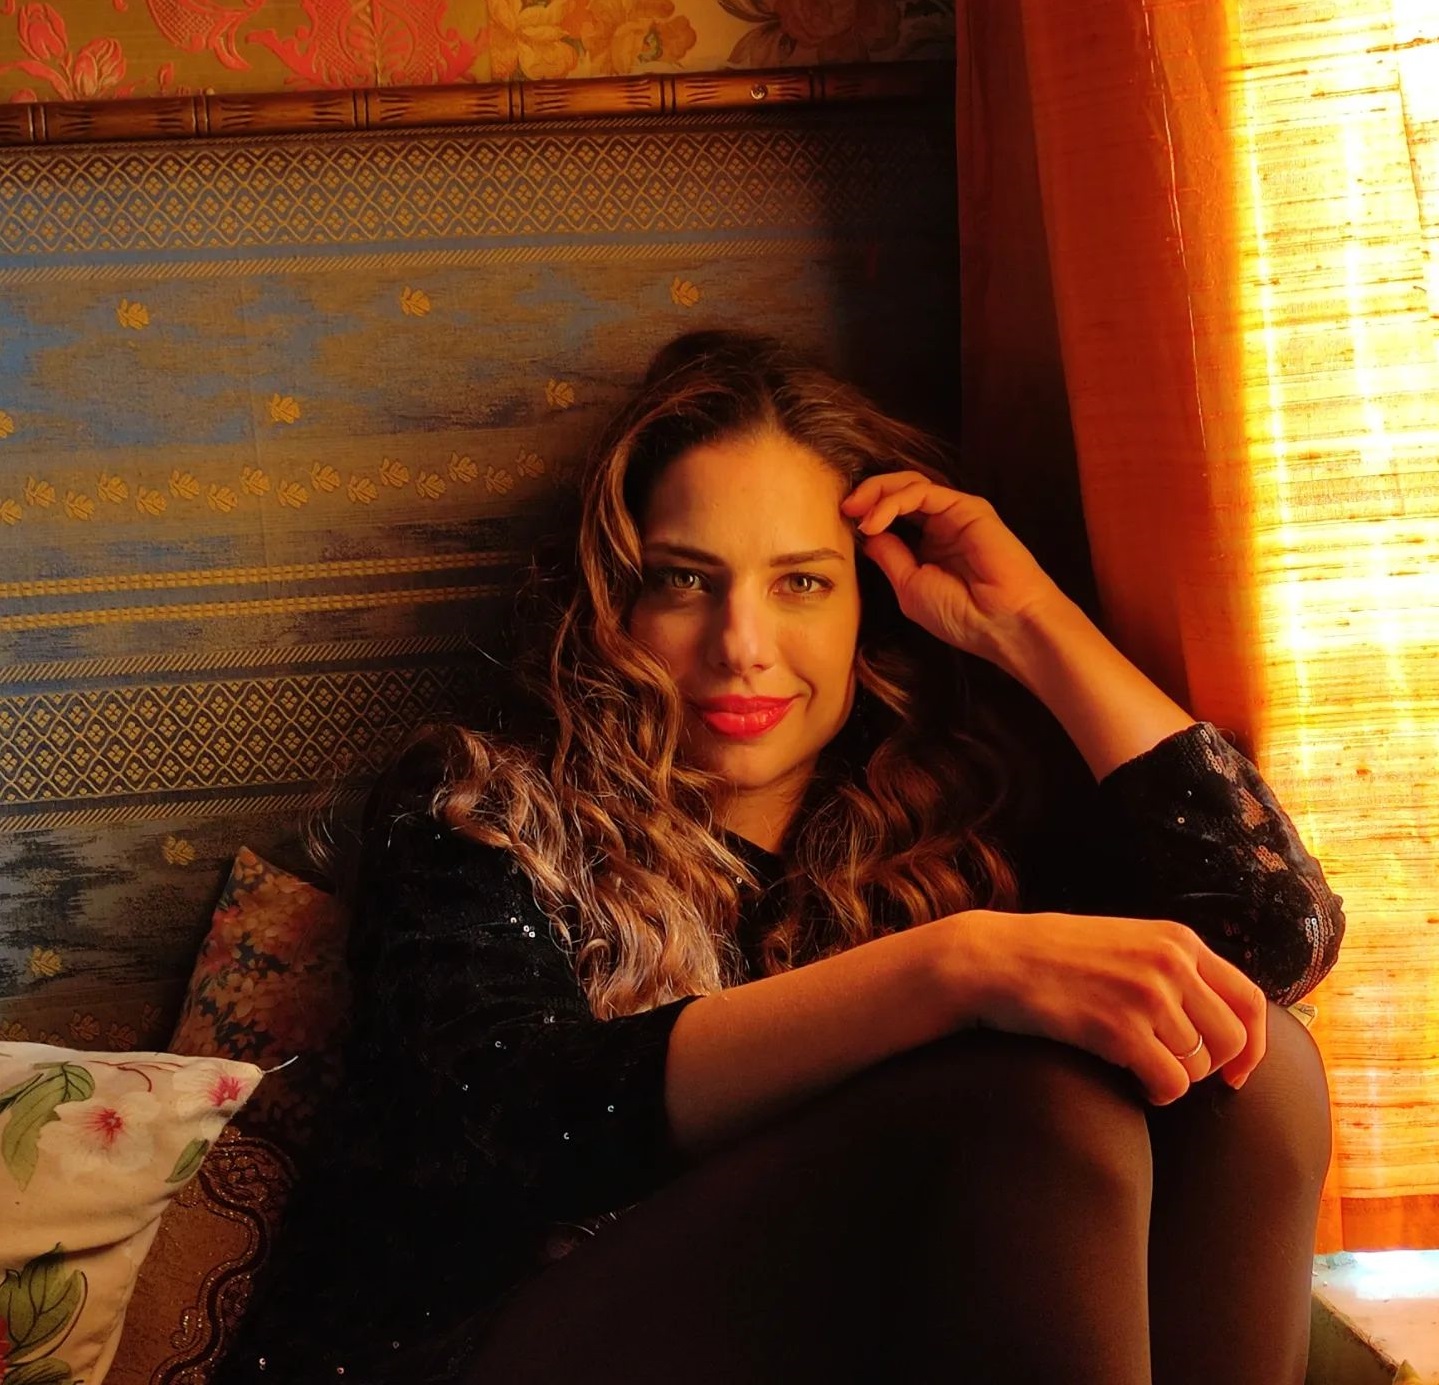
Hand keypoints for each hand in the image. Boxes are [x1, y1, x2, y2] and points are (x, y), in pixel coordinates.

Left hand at [840, 472, 1064, 660]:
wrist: (1002, 624)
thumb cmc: (960, 615)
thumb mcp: (909, 587)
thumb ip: (889, 556)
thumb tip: (866, 533)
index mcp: (927, 546)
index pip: (891, 516)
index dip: (864, 515)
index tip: (838, 525)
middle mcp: (941, 526)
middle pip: (897, 493)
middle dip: (866, 495)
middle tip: (843, 508)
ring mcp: (955, 514)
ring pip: (908, 484)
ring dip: (876, 492)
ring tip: (855, 512)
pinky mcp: (968, 507)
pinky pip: (923, 491)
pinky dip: (894, 501)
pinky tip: (875, 520)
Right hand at [946, 909, 1267, 1103]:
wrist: (996, 959)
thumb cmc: (1054, 956)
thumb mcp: (1125, 941)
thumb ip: (1171, 966)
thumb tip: (1217, 1014)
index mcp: (1178, 940)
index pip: (1249, 999)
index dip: (1253, 1045)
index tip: (1237, 1071)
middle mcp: (1172, 964)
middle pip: (1231, 1040)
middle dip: (1210, 1068)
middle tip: (1176, 1073)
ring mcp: (1147, 995)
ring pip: (1199, 1066)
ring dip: (1174, 1078)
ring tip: (1139, 1068)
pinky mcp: (1120, 1029)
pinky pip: (1171, 1083)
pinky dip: (1158, 1093)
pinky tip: (1134, 1082)